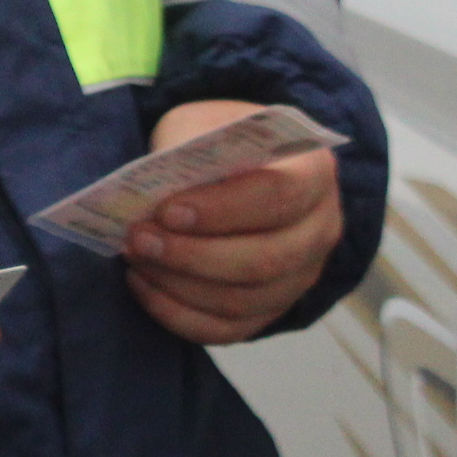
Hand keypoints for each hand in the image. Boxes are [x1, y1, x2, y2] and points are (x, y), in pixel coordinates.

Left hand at [120, 99, 344, 346]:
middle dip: (193, 255)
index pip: (279, 195)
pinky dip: (179, 314)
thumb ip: (187, 154)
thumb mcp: (202, 126)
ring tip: (136, 258)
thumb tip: (152, 196)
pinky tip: (143, 286)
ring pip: (243, 300)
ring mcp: (301, 276)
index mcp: (314, 170)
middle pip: (265, 259)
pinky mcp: (272, 309)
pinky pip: (228, 329)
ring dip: (179, 285)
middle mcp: (319, 228)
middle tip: (140, 239)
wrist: (232, 165)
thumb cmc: (215, 143)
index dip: (222, 209)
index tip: (168, 211)